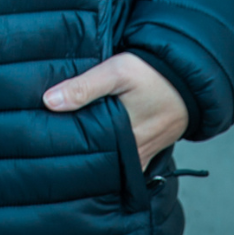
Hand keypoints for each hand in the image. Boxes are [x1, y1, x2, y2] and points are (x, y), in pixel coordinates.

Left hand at [42, 52, 188, 169]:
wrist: (188, 76)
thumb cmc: (151, 74)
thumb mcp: (116, 72)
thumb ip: (84, 87)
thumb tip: (49, 101)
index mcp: (124, 140)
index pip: (89, 157)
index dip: (66, 155)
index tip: (45, 149)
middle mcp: (134, 153)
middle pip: (100, 163)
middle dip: (78, 158)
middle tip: (50, 151)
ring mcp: (143, 153)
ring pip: (112, 162)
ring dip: (95, 155)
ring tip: (66, 148)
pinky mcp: (149, 147)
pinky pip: (125, 157)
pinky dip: (111, 152)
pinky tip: (95, 142)